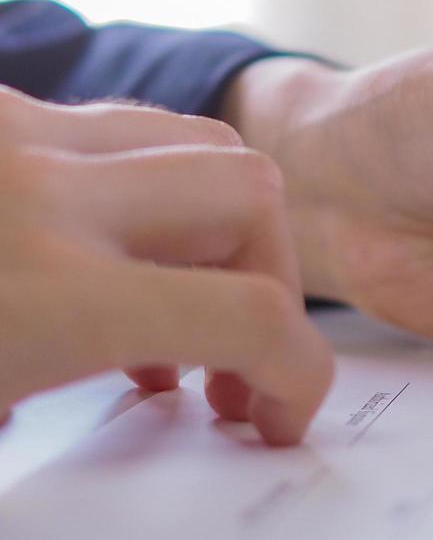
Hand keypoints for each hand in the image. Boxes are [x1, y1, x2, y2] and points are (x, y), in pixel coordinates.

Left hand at [0, 87, 332, 444]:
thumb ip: (59, 412)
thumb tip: (125, 396)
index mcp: (39, 293)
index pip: (250, 316)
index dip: (298, 374)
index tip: (279, 413)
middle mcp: (41, 190)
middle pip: (254, 198)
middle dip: (272, 278)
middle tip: (230, 356)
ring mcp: (16, 130)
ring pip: (204, 140)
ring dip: (218, 223)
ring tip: (174, 300)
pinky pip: (122, 125)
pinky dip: (142, 185)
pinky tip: (101, 251)